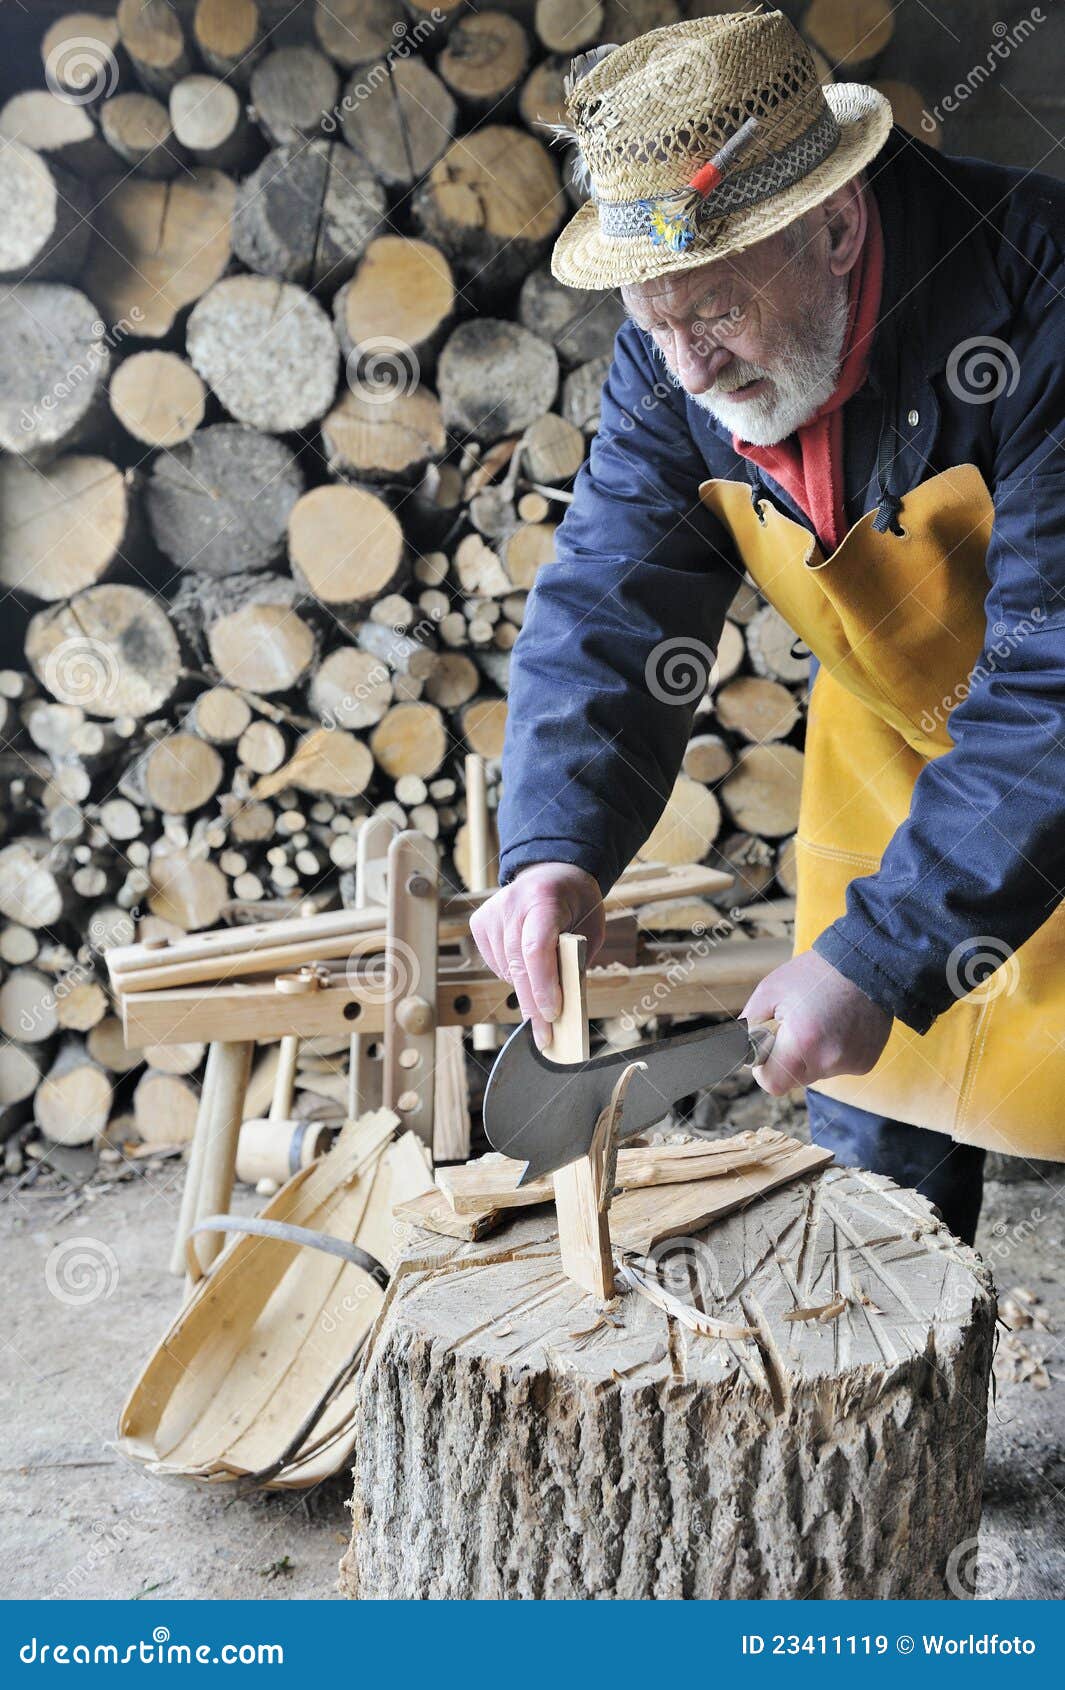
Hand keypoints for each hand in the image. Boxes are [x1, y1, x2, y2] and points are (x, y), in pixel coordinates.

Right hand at [469, 863, 604, 1048]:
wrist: (551, 872)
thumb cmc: (577, 904)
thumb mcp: (591, 928)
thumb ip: (577, 961)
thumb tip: (564, 1005)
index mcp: (545, 898)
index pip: (537, 948)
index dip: (544, 985)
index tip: (552, 1015)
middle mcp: (512, 904)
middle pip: (518, 965)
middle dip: (533, 1005)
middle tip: (545, 1038)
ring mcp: (492, 914)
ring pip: (506, 969)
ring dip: (526, 991)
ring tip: (544, 997)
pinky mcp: (480, 923)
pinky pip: (496, 964)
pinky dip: (513, 976)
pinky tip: (527, 969)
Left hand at [741, 949, 891, 1096]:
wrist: (865, 963)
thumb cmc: (813, 974)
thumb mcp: (770, 991)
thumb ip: (749, 1024)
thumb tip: (735, 1048)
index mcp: (803, 1042)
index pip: (772, 1083)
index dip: (765, 1068)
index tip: (769, 1046)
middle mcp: (830, 1059)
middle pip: (794, 1080)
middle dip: (787, 1060)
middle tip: (795, 1027)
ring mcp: (851, 1063)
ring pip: (816, 1073)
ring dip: (811, 1056)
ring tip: (820, 1022)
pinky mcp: (865, 1062)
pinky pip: (837, 1067)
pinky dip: (833, 1052)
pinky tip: (838, 1026)